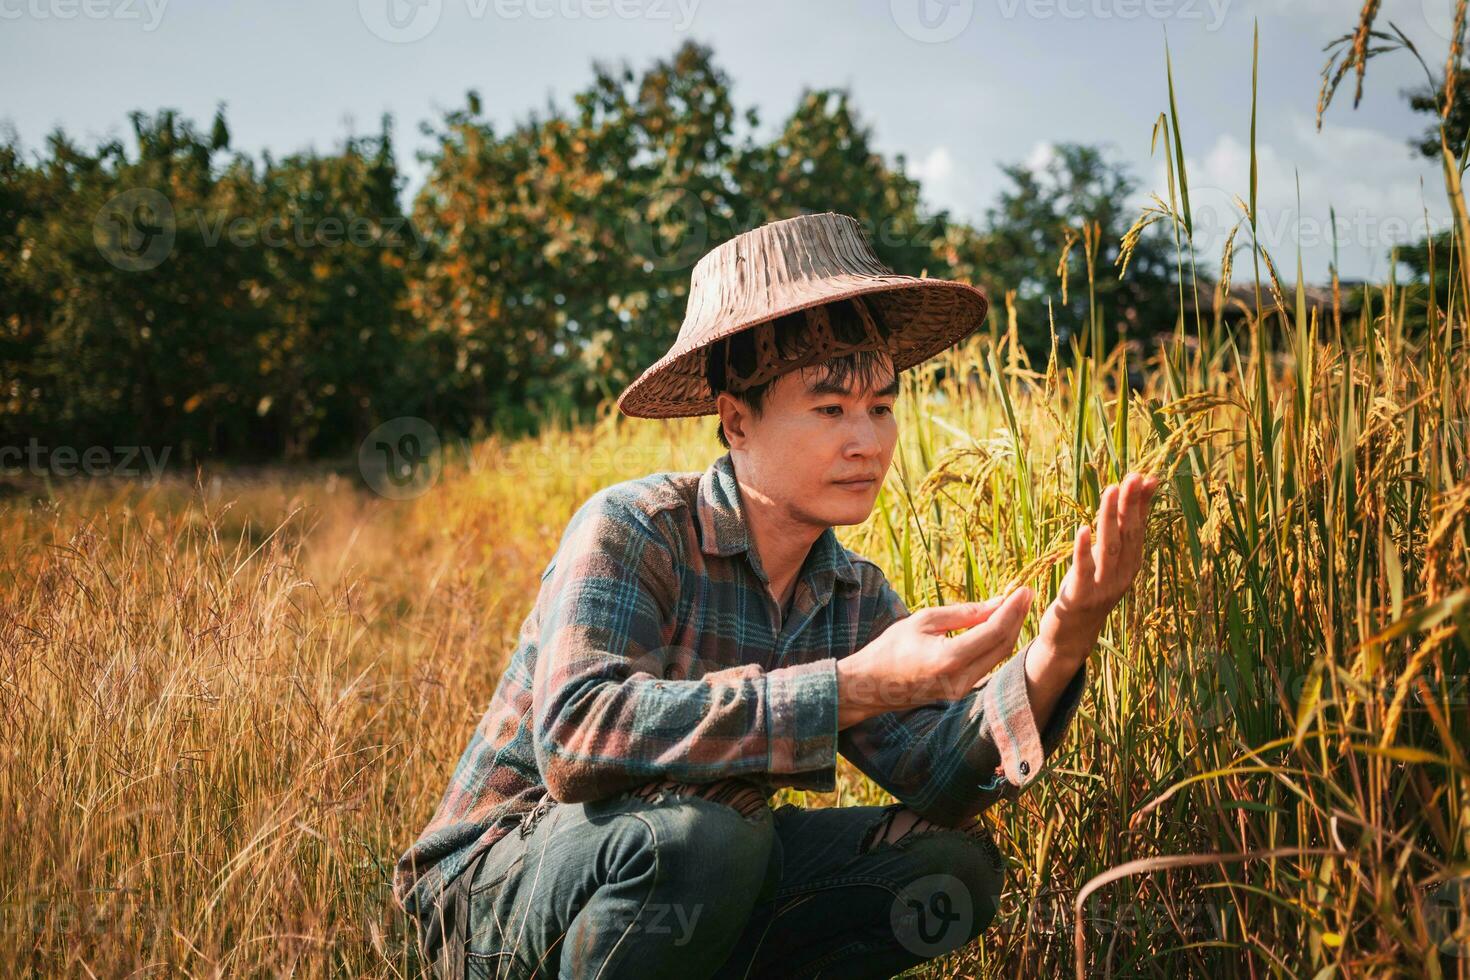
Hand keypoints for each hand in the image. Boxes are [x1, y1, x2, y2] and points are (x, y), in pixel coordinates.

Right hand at [837, 587, 1034, 728]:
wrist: (869, 686)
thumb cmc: (890, 648)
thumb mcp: (923, 621)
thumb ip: (962, 613)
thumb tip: (996, 603)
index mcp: (949, 658)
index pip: (994, 631)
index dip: (1012, 609)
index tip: (1023, 590)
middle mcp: (960, 678)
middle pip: (1003, 646)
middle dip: (1016, 618)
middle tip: (1024, 595)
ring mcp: (962, 690)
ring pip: (997, 657)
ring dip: (1009, 631)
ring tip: (1015, 607)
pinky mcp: (960, 692)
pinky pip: (986, 665)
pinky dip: (995, 644)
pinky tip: (998, 626)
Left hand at [1038, 471, 1159, 661]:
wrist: (1072, 635)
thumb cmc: (1090, 590)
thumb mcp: (1107, 561)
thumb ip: (1118, 535)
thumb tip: (1132, 504)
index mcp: (1130, 566)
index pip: (1139, 529)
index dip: (1142, 504)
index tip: (1146, 477)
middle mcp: (1121, 576)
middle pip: (1127, 536)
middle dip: (1130, 505)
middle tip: (1133, 477)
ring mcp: (1102, 588)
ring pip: (1108, 548)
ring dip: (1109, 519)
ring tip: (1111, 491)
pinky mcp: (1079, 597)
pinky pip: (1083, 570)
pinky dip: (1084, 549)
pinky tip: (1083, 528)